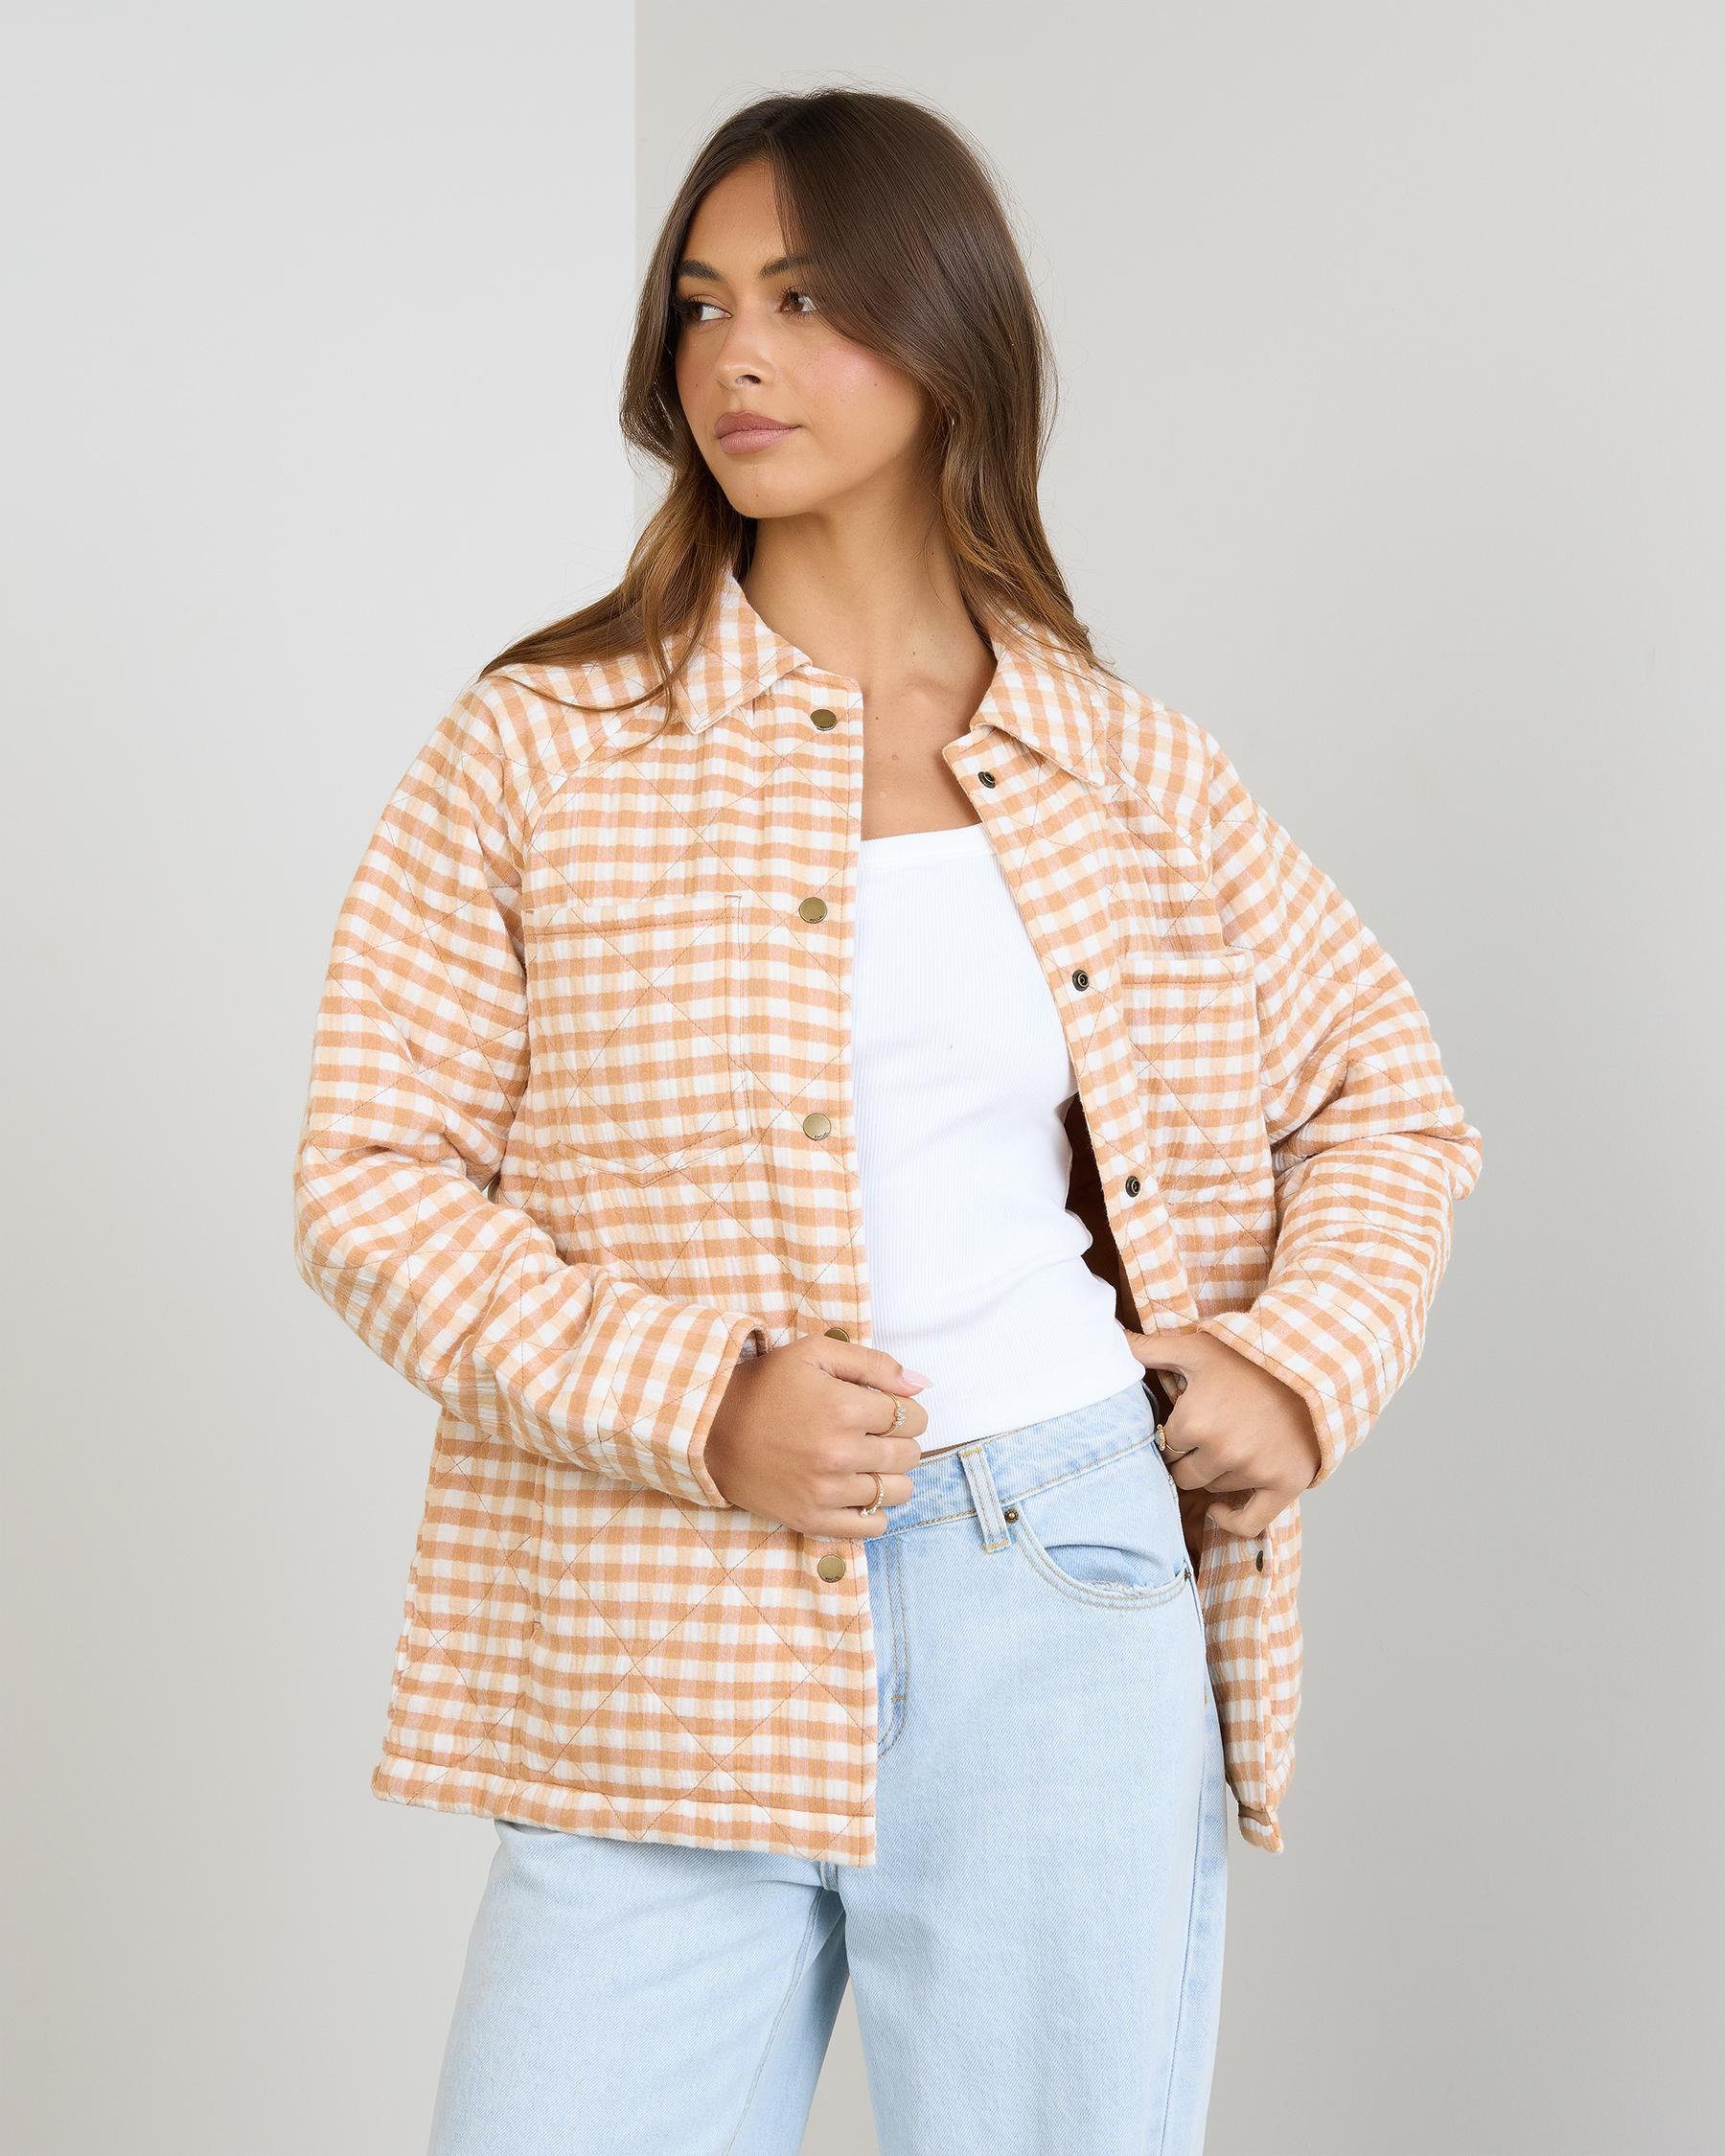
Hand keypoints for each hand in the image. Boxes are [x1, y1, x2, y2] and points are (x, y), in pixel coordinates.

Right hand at [703, 1334, 929, 1536]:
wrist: (709, 1428)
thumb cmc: (766, 1386)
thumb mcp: (815, 1354)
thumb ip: (874, 1364)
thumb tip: (923, 1384)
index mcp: (844, 1409)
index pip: (912, 1417)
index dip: (906, 1410)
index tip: (887, 1410)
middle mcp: (839, 1454)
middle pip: (908, 1455)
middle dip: (901, 1440)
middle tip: (877, 1433)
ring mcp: (826, 1492)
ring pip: (897, 1492)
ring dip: (892, 1475)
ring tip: (869, 1462)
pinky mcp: (811, 1519)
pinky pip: (871, 1527)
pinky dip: (875, 1511)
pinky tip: (859, 1491)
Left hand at [1126, 1326, 1321, 1538]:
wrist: (1311, 1364)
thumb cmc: (1249, 1356)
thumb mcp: (1197, 1347)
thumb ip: (1150, 1348)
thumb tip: (1113, 1339)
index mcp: (1193, 1421)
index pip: (1165, 1444)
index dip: (1174, 1433)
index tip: (1187, 1420)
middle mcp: (1220, 1451)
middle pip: (1183, 1474)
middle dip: (1188, 1457)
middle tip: (1205, 1437)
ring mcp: (1252, 1470)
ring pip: (1213, 1490)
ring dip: (1214, 1475)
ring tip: (1229, 1445)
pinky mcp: (1284, 1484)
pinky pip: (1247, 1522)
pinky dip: (1230, 1519)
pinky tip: (1220, 1507)